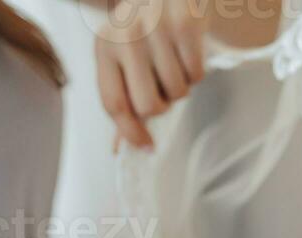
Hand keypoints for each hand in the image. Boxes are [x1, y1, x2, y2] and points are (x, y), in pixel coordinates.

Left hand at [95, 0, 209, 147]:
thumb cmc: (146, 26)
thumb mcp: (123, 53)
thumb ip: (123, 97)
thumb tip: (122, 146)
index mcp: (104, 46)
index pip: (113, 103)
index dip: (130, 133)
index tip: (146, 147)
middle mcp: (126, 37)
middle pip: (148, 106)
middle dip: (162, 106)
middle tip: (163, 87)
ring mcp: (156, 30)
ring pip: (177, 92)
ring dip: (181, 86)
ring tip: (174, 61)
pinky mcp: (185, 25)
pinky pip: (197, 74)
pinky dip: (196, 70)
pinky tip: (187, 51)